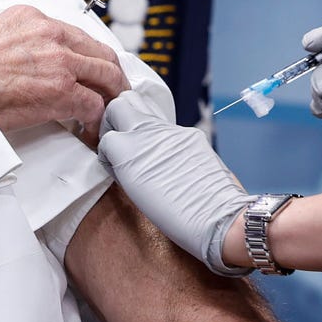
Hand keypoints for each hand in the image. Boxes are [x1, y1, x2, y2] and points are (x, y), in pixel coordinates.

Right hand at [0, 5, 129, 139]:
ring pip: (106, 75)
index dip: (85, 55)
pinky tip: (93, 132)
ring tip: (111, 113)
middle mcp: (50, 35)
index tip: (87, 70)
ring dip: (112, 96)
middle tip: (113, 92)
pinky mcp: (62, 92)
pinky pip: (95, 106)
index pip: (73, 34)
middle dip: (111, 74)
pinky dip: (99, 121)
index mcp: (29, 19)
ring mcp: (59, 63)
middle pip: (99, 52)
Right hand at [98, 91, 252, 274]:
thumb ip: (124, 166)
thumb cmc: (173, 216)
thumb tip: (121, 158)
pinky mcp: (190, 134)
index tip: (114, 165)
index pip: (105, 138)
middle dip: (116, 119)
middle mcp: (147, 132)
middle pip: (121, 104)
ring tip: (143, 144)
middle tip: (121, 139)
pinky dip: (162, 137)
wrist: (215, 216)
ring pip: (145, 107)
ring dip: (138, 121)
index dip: (106, 152)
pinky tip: (169, 157)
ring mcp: (171, 130)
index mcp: (127, 150)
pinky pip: (169, 127)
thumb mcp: (135, 192)